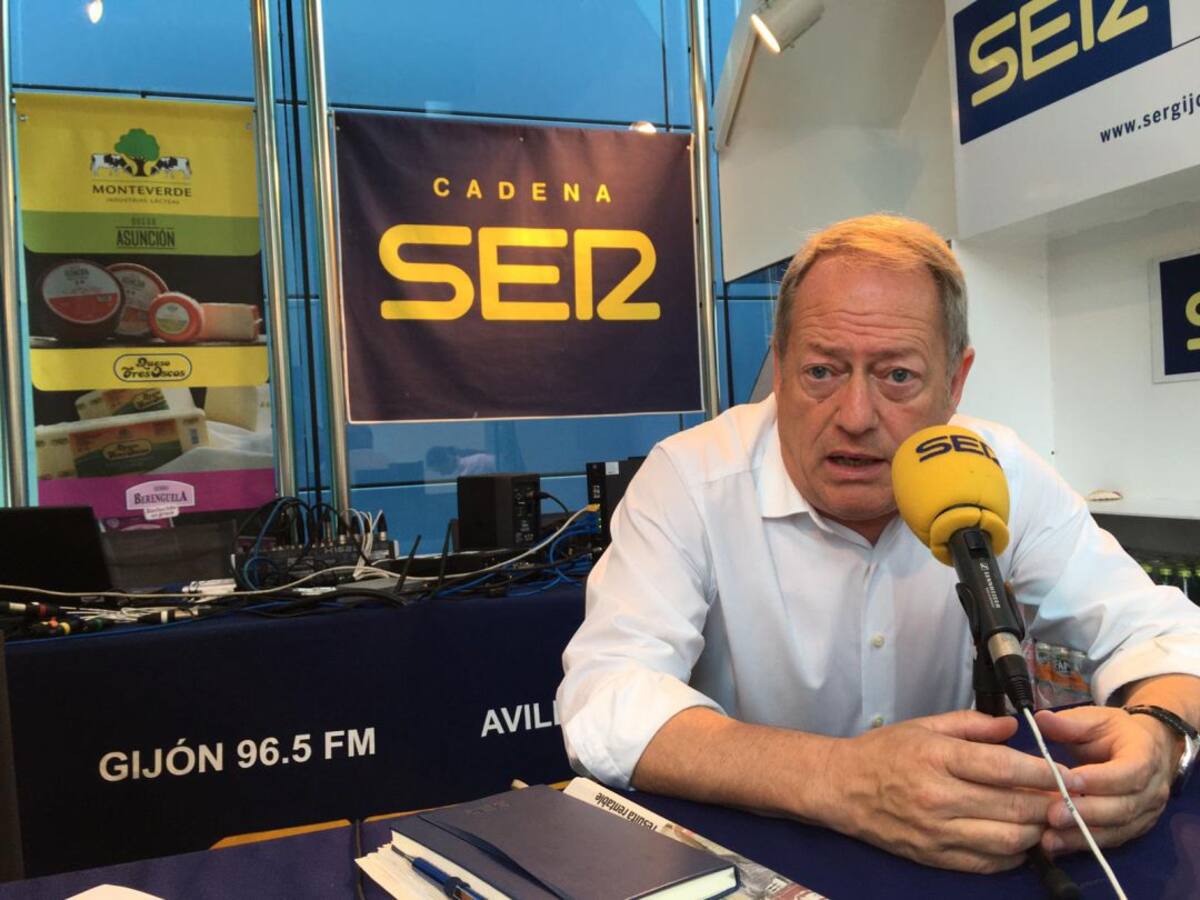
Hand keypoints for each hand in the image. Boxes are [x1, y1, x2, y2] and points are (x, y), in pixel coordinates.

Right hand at [825, 710, 1067, 872]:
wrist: (841, 787)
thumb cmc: (884, 751)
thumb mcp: (924, 725)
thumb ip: (971, 725)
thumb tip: (1013, 727)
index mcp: (937, 757)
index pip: (1004, 767)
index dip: (1044, 773)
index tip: (1071, 775)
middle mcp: (939, 797)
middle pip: (1013, 807)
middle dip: (1050, 804)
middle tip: (1069, 799)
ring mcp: (937, 832)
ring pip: (1008, 840)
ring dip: (1036, 831)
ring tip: (1046, 818)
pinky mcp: (935, 857)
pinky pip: (987, 863)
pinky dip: (1013, 855)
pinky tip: (1019, 840)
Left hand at [1033, 706, 1174, 855]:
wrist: (1146, 748)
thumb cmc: (1114, 732)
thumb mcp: (1094, 720)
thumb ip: (1069, 723)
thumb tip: (1040, 719)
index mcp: (1145, 756)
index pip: (1128, 772)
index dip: (1099, 779)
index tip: (1068, 781)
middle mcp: (1152, 790)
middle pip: (1123, 807)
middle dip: (1086, 813)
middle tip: (1052, 815)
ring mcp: (1146, 813)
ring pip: (1117, 830)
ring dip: (1083, 836)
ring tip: (1050, 838)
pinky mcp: (1134, 829)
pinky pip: (1111, 840)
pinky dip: (1084, 844)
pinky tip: (1057, 845)